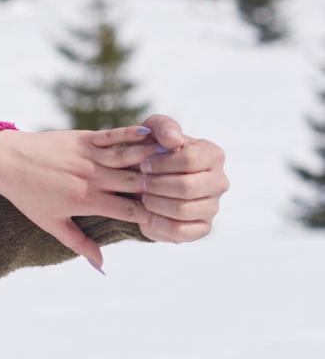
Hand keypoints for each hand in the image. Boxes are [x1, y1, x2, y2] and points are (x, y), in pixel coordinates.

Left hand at [0, 113, 227, 268]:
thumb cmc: (27, 195)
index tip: (176, 215)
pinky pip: (112, 136)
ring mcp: (87, 156)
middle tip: (191, 185)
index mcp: (85, 201)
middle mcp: (90, 179)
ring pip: (129, 158)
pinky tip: (152, 134)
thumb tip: (102, 267)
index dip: (154, 213)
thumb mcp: (50, 223)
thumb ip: (79, 244)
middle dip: (163, 185)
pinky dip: (132, 135)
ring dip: (155, 158)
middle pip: (136, 183)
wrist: (3, 160)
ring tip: (182, 159)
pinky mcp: (82, 138)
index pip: (129, 209)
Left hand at [99, 113, 227, 241]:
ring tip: (143, 196)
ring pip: (183, 210)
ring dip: (155, 203)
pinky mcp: (202, 228)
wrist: (145, 181)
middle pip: (187, 187)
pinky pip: (181, 231)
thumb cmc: (151, 151)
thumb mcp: (152, 131)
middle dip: (155, 185)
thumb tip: (173, 141)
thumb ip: (163, 127)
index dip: (161, 164)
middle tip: (140, 182)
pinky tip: (147, 214)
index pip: (191, 159)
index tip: (143, 165)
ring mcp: (213, 207)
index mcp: (213, 155)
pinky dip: (158, 223)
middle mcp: (219, 181)